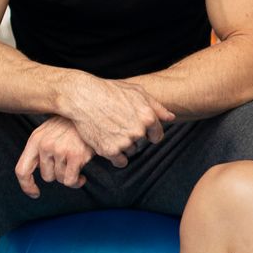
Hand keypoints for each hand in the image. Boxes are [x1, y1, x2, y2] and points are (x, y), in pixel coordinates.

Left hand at [15, 117, 96, 198]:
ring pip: (61, 179)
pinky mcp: (75, 156)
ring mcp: (59, 150)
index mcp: (35, 140)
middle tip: (68, 166)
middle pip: (47, 177)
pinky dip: (77, 182)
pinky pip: (71, 181)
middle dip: (58, 175)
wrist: (90, 110)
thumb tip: (37, 170)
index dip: (26, 185)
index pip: (22, 170)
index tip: (34, 193)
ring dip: (70, 177)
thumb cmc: (72, 124)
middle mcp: (45, 145)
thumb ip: (40, 148)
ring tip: (76, 167)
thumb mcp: (49, 131)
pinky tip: (82, 175)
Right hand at [60, 74, 176, 161]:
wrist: (82, 97)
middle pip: (142, 143)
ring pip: (130, 151)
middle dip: (133, 137)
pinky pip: (120, 162)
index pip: (157, 135)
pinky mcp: (109, 150)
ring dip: (123, 146)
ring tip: (110, 131)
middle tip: (119, 125)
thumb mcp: (136, 92)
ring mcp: (124, 142)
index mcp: (148, 117)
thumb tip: (170, 118)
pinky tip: (109, 145)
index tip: (138, 128)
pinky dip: (116, 157)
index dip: (148, 133)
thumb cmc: (110, 91)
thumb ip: (156, 107)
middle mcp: (138, 131)